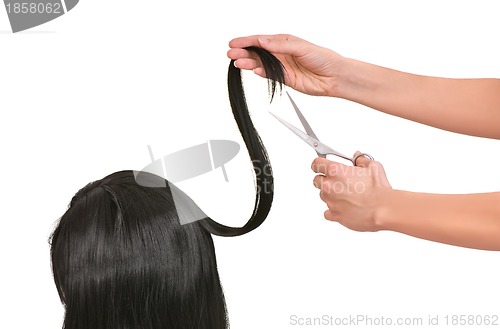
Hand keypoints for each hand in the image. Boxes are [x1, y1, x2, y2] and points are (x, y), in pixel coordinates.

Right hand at [227, 34, 344, 96]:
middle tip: (231, 53)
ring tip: (238, 63)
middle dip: (243, 52)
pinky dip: (260, 73)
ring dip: (249, 63)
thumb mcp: (301, 47)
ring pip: (260, 64)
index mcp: (284, 41)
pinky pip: (269, 75)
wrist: (334, 76)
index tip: (234, 43)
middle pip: (257, 52)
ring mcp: (281, 66)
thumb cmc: (322, 58)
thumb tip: (263, 42)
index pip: (261, 40)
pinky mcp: (284, 78)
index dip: (246, 41)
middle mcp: (280, 53)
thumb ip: (280, 46)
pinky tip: (253, 71)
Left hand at [311, 153, 391, 231]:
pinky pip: (327, 212)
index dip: (318, 164)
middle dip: (324, 179)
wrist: (383, 209)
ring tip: (346, 195)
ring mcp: (330, 201)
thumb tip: (358, 157)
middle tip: (336, 181)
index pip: (316, 163)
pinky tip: (344, 207)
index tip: (320, 165)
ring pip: (322, 195)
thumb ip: (361, 160)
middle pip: (316, 180)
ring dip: (330, 194)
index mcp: (336, 171)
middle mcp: (329, 186)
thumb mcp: (373, 166)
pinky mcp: (334, 215)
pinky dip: (333, 210)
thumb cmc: (378, 189)